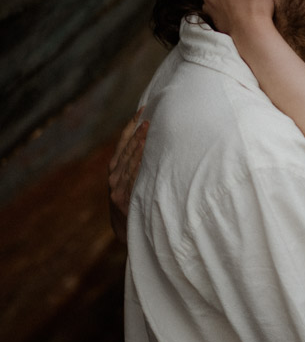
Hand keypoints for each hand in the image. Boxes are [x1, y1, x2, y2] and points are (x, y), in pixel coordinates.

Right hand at [108, 108, 147, 241]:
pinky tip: (146, 154)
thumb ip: (138, 164)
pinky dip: (138, 165)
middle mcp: (113, 175)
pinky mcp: (120, 198)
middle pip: (125, 149)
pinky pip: (132, 178)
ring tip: (147, 132)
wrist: (126, 230)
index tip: (142, 111)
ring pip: (127, 161)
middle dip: (136, 132)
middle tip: (148, 119)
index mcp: (115, 168)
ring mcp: (115, 187)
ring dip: (137, 146)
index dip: (131, 125)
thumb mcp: (132, 181)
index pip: (123, 141)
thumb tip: (155, 141)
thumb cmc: (133, 202)